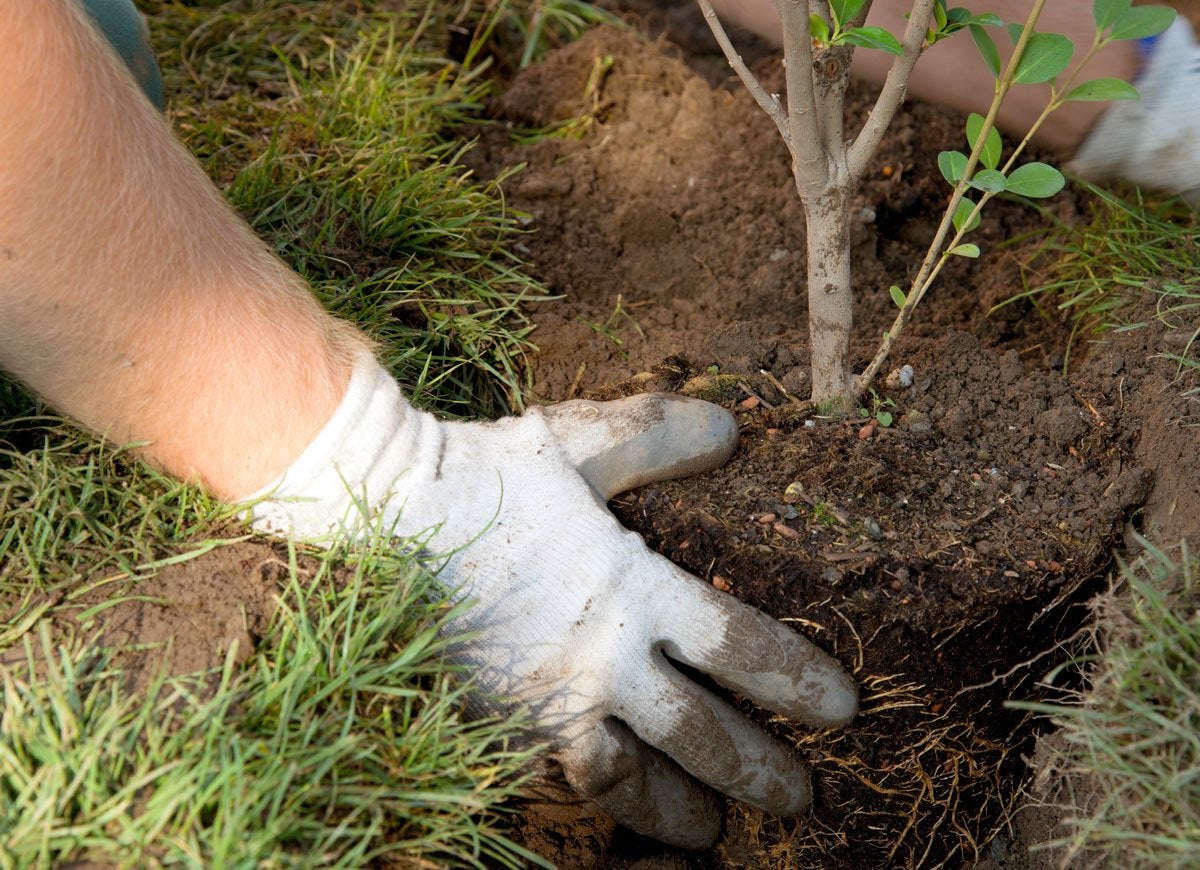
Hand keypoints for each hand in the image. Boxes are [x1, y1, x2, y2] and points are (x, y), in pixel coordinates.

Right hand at [251, 355, 856, 847]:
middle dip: (758, 769)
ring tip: (717, 830)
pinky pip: (562, 778)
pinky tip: (622, 810)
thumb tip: (732, 430)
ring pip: (632, 778)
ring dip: (682, 810)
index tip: (841, 709)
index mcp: (631, 586)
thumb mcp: (580, 442)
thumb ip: (658, 437)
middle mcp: (599, 657)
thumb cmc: (488, 473)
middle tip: (801, 797)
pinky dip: (603, 802)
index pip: (737, 646)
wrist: (385, 511)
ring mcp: (548, 699)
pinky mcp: (501, 721)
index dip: (795, 681)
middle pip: (700, 733)